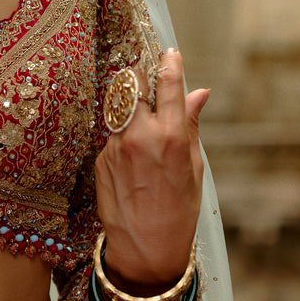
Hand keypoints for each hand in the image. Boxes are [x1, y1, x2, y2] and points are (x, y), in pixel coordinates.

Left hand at [94, 49, 208, 290]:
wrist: (145, 248)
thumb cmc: (179, 210)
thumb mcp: (194, 167)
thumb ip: (192, 124)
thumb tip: (198, 92)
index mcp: (172, 137)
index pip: (167, 84)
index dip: (169, 62)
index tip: (169, 52)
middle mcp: (140, 136)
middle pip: (131, 85)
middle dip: (138, 79)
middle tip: (146, 81)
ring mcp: (116, 147)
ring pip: (118, 109)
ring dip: (129, 109)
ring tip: (142, 126)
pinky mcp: (101, 159)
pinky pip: (111, 135)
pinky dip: (121, 137)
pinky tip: (132, 160)